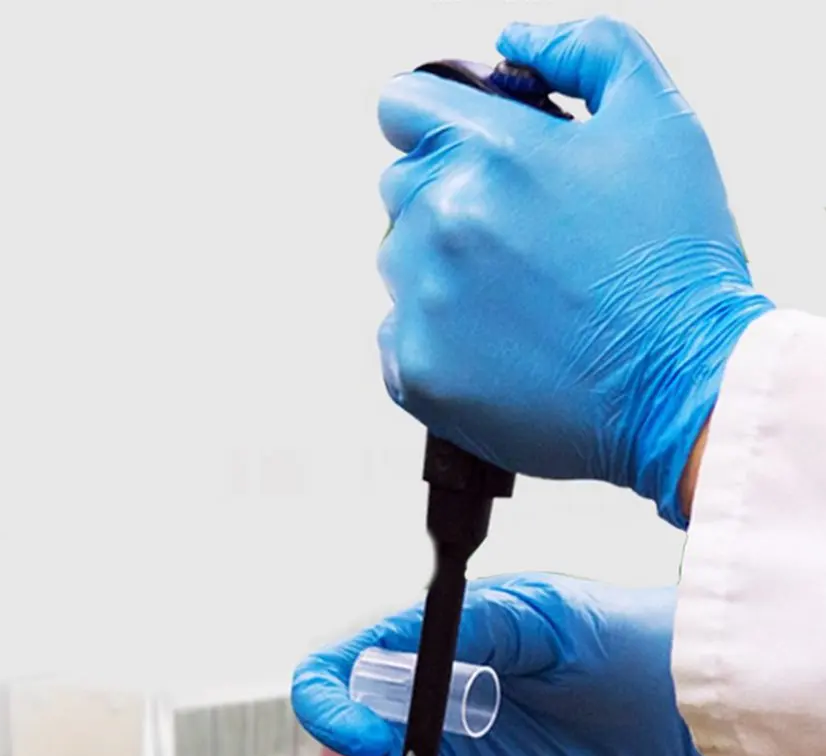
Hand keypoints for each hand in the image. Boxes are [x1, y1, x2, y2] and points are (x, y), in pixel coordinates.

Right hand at [291, 574, 786, 755]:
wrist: (678, 714)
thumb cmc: (610, 641)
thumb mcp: (540, 616)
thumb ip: (478, 623)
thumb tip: (419, 636)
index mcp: (420, 657)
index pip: (338, 675)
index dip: (330, 704)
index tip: (366, 734)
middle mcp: (415, 717)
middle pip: (337, 752)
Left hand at [377, 18, 772, 527]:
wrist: (686, 387)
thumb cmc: (676, 262)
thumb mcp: (659, 122)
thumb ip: (588, 51)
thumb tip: (515, 38)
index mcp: (490, 153)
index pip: (401, 105)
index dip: (435, 119)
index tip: (461, 147)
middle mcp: (440, 223)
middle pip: (400, 187)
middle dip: (448, 197)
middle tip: (520, 240)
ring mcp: (421, 304)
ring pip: (399, 264)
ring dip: (443, 271)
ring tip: (520, 301)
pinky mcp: (415, 372)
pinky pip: (398, 336)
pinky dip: (438, 338)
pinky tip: (502, 347)